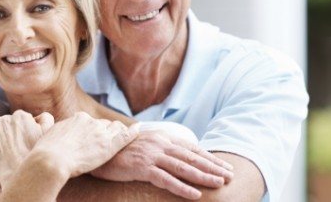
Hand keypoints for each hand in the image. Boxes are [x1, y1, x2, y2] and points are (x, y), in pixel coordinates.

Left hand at [0, 110, 53, 184]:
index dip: (22, 130)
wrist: (19, 175)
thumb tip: (37, 116)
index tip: (22, 141)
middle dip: (10, 131)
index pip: (20, 118)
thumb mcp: (47, 134)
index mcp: (22, 116)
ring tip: (2, 147)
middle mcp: (7, 118)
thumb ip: (45, 118)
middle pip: (7, 121)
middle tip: (13, 147)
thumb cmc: (34, 156)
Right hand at [31, 112, 138, 177]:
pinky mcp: (109, 145)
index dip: (91, 129)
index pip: (88, 121)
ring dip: (117, 132)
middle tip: (105, 140)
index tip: (91, 136)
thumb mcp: (49, 134)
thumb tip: (51, 129)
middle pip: (102, 124)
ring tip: (124, 134)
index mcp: (77, 118)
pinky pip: (125, 135)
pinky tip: (138, 129)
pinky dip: (133, 131)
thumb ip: (56, 130)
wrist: (52, 160)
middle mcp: (90, 122)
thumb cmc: (46, 151)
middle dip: (104, 131)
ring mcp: (101, 132)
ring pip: (114, 129)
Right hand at [91, 130, 233, 199]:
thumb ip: (162, 148)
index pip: (191, 148)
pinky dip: (182, 187)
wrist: (99, 150)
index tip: (225, 166)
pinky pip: (166, 179)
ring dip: (203, 176)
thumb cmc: (122, 150)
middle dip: (213, 166)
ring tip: (220, 184)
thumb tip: (180, 155)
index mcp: (162, 137)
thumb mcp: (145, 144)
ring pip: (183, 167)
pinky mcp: (142, 168)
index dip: (209, 157)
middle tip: (230, 175)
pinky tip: (195, 194)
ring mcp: (151, 155)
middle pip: (191, 157)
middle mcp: (160, 144)